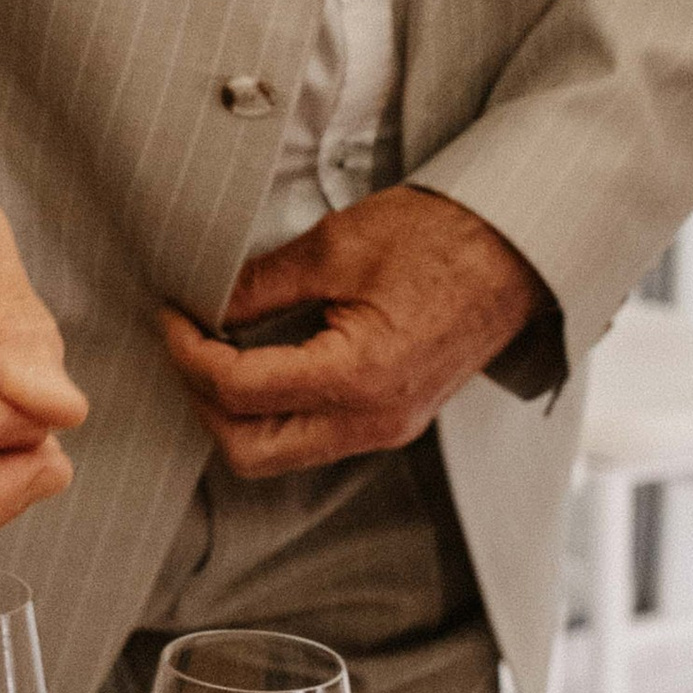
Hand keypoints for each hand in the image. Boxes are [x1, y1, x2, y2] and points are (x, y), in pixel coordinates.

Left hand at [161, 183, 548, 478]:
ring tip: (218, 350)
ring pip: (280, 454)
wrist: (521, 247)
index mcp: (356, 378)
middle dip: (203, 402)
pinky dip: (275, 410)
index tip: (172, 313)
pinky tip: (262, 361)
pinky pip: (315, 438)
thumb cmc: (440, 238)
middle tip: (187, 343)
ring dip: (237, 413)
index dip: (187, 352)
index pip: (238, 391)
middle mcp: (372, 422)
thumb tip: (203, 302)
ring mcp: (387, 429)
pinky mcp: (395, 421)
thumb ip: (260, 284)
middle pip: (249, 451)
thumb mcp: (336, 247)